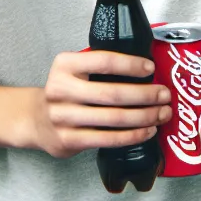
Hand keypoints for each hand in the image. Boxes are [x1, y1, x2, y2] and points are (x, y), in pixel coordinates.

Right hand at [26, 51, 170, 158]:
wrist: (35, 119)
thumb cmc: (66, 92)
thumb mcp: (74, 70)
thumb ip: (99, 66)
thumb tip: (146, 70)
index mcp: (65, 65)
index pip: (104, 61)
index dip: (131, 65)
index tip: (151, 69)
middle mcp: (60, 89)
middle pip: (113, 93)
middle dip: (146, 95)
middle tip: (165, 95)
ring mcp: (63, 117)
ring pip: (114, 118)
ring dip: (144, 116)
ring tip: (162, 113)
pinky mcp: (68, 140)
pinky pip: (108, 139)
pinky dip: (132, 135)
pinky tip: (147, 131)